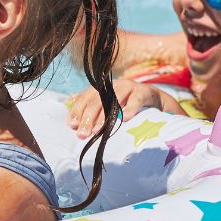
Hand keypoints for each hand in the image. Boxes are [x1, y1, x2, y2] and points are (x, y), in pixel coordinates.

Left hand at [66, 79, 181, 138]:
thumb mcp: (106, 103)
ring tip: (98, 131)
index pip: (84, 98)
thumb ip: (89, 105)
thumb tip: (67, 108)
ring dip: (104, 117)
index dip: (77, 111)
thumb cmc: (124, 103)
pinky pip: (135, 100)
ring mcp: (128, 87)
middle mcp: (112, 86)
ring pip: (113, 101)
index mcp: (100, 88)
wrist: (153, 98)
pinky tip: (125, 120)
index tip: (72, 125)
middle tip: (82, 134)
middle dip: (88, 118)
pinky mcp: (143, 92)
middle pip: (96, 101)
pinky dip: (130, 109)